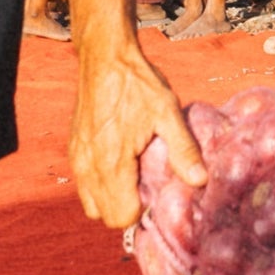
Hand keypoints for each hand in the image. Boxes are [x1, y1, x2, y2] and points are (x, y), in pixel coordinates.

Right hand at [68, 35, 201, 229]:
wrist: (104, 57)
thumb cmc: (137, 83)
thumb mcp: (167, 112)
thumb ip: (183, 150)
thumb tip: (200, 181)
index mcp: (111, 162)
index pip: (122, 216)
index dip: (143, 210)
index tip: (156, 193)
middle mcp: (89, 166)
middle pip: (105, 216)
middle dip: (127, 209)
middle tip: (147, 186)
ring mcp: (78, 159)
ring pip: (91, 205)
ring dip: (112, 200)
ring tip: (134, 178)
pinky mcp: (74, 151)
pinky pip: (84, 186)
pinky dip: (100, 187)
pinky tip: (119, 165)